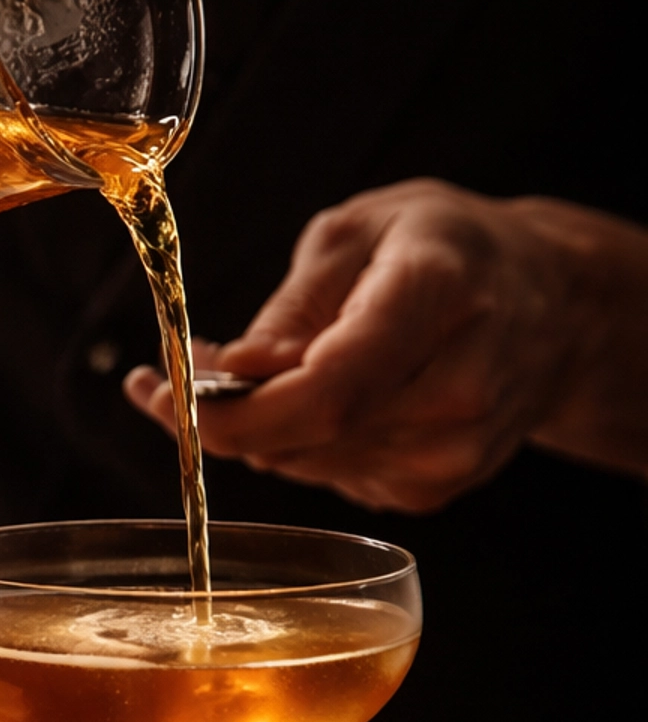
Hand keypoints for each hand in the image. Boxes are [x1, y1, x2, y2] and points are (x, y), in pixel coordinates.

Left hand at [123, 180, 647, 511]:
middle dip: (225, 414)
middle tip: (175, 377)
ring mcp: (454, 452)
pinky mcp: (437, 488)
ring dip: (256, 430)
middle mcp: (458, 389)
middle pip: (309, 436)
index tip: (167, 389)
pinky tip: (307, 401)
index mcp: (438, 299)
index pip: (327, 389)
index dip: (235, 408)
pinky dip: (297, 446)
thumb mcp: (358, 233)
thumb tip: (230, 371)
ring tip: (243, 378)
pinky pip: (330, 478)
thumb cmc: (449, 250)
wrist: (553, 304)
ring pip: (308, 464)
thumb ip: (291, 309)